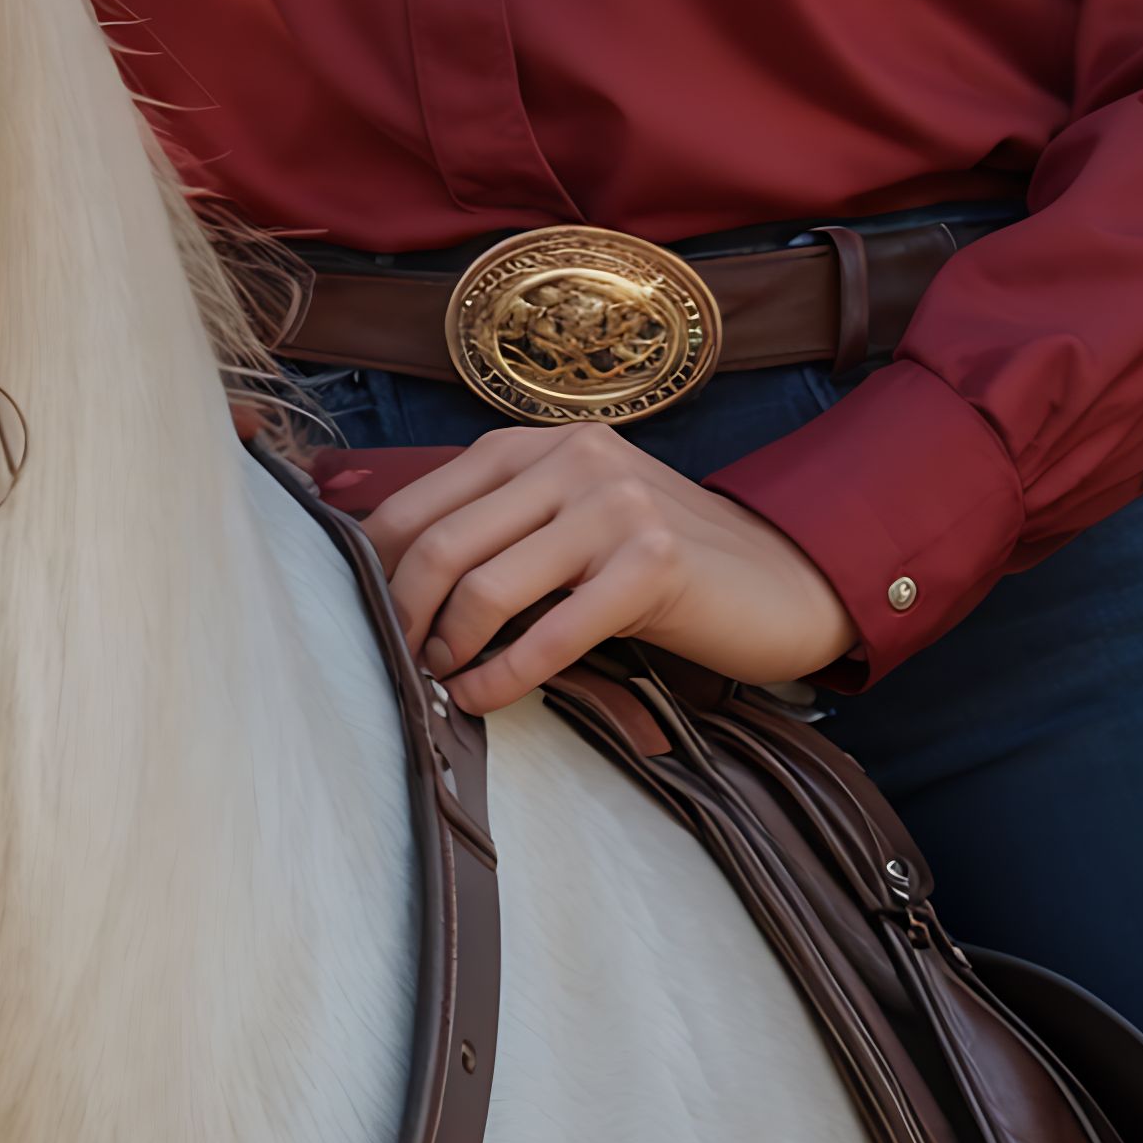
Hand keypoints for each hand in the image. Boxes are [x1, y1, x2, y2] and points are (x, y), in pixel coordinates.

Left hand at [352, 423, 850, 715]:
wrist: (777, 577)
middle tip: (397, 663)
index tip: (365, 620)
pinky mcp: (652, 564)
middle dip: (402, 615)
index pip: (420, 502)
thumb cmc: (657, 559)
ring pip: (486, 587)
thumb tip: (393, 583)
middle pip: (441, 544)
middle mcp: (573, 459)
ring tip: (442, 679)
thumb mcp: (571, 516)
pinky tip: (484, 699)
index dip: (378, 570)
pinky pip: (549, 635)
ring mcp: (615, 507)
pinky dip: (502, 679)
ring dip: (447, 649)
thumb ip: (498, 528)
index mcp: (538, 443)